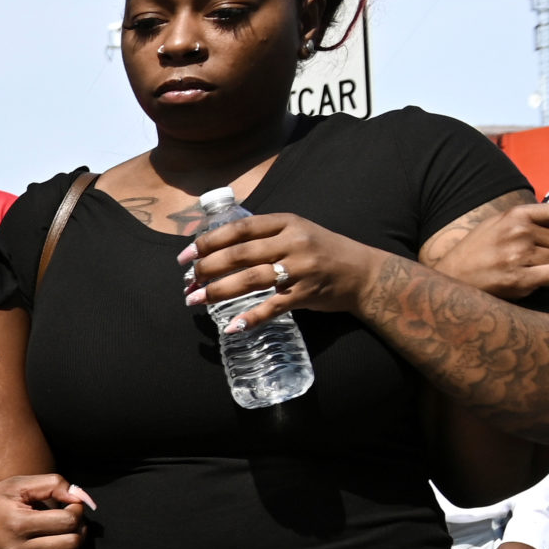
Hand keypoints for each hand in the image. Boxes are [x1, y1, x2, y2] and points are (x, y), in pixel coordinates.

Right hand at [0, 475, 94, 548]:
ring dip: (69, 544)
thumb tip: (80, 497)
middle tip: (70, 519)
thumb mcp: (17, 485)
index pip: (67, 521)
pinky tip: (49, 547)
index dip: (77, 510)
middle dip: (77, 528)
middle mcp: (16, 548)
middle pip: (71, 542)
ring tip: (60, 533)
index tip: (71, 505)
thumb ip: (52, 484)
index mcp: (17, 522)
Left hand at [180, 212, 383, 329]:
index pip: (239, 229)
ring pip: (250, 279)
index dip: (208, 242)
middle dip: (207, 268)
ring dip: (217, 291)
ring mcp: (301, 268)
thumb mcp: (296, 232)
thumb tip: (215, 249)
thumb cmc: (321, 252)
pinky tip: (231, 326)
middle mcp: (293, 242)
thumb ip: (263, 236)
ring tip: (195, 300)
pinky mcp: (306, 293)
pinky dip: (250, 318)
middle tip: (188, 281)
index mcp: (286, 222)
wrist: (363, 273)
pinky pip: (272, 307)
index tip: (185, 255)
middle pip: (239, 254)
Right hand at [430, 200, 548, 300]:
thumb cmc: (478, 252)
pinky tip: (536, 282)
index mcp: (519, 214)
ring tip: (522, 272)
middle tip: (526, 260)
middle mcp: (520, 231)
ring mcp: (518, 255)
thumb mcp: (504, 225)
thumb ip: (542, 218)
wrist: (444, 280)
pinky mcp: (517, 279)